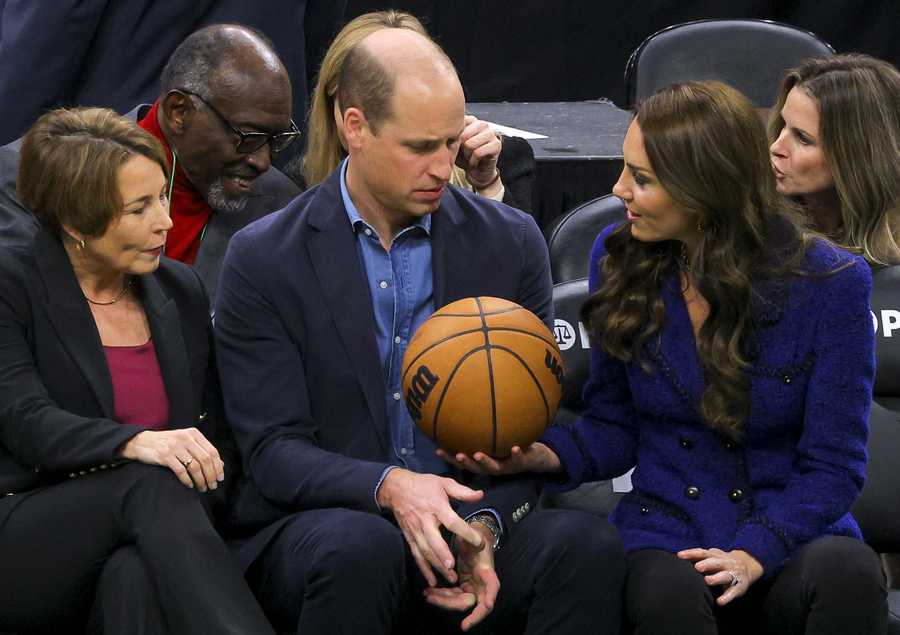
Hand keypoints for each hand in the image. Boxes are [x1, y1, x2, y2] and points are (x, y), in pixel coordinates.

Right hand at [119, 428, 224, 491]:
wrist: (142, 442)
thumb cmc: (167, 443)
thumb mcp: (185, 442)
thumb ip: (201, 451)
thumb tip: (220, 464)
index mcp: (193, 434)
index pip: (212, 451)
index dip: (218, 466)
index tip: (220, 477)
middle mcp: (185, 438)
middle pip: (205, 460)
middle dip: (211, 475)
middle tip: (212, 486)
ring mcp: (175, 446)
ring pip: (194, 466)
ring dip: (201, 480)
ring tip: (202, 488)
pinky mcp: (164, 455)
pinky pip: (181, 471)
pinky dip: (187, 480)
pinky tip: (189, 485)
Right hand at [377, 469, 484, 585]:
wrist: (396, 488)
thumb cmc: (423, 485)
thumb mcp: (443, 483)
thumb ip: (462, 491)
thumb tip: (481, 495)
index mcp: (436, 506)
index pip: (452, 522)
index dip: (466, 532)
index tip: (479, 542)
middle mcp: (425, 520)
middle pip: (434, 540)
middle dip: (442, 555)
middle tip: (453, 567)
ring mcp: (415, 530)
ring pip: (425, 551)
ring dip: (436, 566)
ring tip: (450, 579)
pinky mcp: (409, 537)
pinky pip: (417, 555)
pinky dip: (423, 569)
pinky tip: (432, 581)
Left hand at [424, 521, 499, 630]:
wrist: (474, 540)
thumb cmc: (475, 538)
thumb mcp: (474, 536)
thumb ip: (475, 540)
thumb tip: (479, 543)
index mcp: (487, 572)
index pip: (492, 587)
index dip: (491, 596)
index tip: (487, 605)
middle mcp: (481, 584)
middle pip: (469, 601)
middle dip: (450, 604)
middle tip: (431, 598)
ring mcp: (471, 587)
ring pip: (458, 602)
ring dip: (442, 600)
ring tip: (427, 594)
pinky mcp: (463, 587)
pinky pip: (452, 596)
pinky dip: (441, 595)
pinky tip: (429, 592)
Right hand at [437, 442, 561, 475]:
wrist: (536, 458)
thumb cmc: (511, 446)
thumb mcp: (495, 440)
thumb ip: (481, 433)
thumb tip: (465, 412)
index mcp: (484, 462)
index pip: (464, 462)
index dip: (450, 458)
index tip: (438, 449)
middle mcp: (493, 466)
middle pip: (476, 467)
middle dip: (465, 463)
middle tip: (457, 455)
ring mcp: (506, 465)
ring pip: (494, 466)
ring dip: (485, 461)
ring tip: (478, 454)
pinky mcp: (521, 462)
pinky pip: (519, 458)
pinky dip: (516, 453)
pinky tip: (515, 447)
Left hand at [456, 115, 501, 193]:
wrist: (477, 173)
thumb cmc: (464, 157)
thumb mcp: (453, 145)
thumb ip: (450, 136)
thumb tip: (443, 133)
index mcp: (471, 121)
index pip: (458, 124)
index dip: (453, 139)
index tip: (454, 146)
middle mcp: (482, 124)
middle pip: (463, 135)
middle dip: (461, 148)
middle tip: (464, 154)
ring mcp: (491, 133)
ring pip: (470, 144)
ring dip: (467, 155)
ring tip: (469, 157)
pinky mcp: (496, 144)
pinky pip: (478, 152)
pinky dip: (473, 161)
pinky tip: (474, 163)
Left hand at [677, 547, 763, 605]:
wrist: (748, 566)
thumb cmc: (722, 563)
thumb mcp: (712, 558)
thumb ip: (698, 558)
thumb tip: (679, 557)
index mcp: (716, 556)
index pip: (703, 553)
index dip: (691, 553)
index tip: (680, 555)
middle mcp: (726, 563)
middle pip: (716, 562)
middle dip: (707, 564)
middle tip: (697, 567)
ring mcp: (734, 574)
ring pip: (726, 576)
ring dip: (717, 578)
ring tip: (708, 581)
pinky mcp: (739, 587)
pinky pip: (733, 592)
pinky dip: (727, 597)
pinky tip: (719, 601)